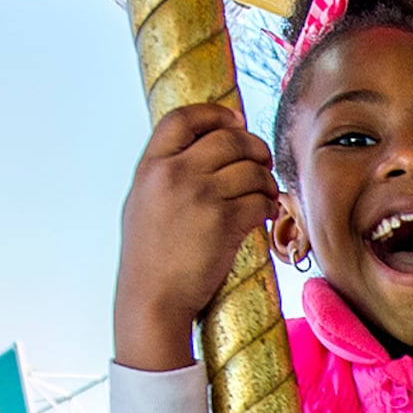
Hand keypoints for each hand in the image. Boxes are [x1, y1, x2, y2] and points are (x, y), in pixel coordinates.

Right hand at [114, 103, 276, 373]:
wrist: (152, 298)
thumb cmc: (148, 257)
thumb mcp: (142, 202)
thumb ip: (164, 172)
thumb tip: (198, 148)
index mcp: (151, 165)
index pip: (184, 117)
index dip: (215, 114)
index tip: (236, 120)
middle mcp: (175, 173)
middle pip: (229, 138)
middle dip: (254, 146)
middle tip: (262, 161)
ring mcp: (201, 195)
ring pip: (251, 168)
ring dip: (266, 179)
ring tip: (266, 192)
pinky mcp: (225, 221)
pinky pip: (261, 199)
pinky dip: (270, 205)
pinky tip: (267, 213)